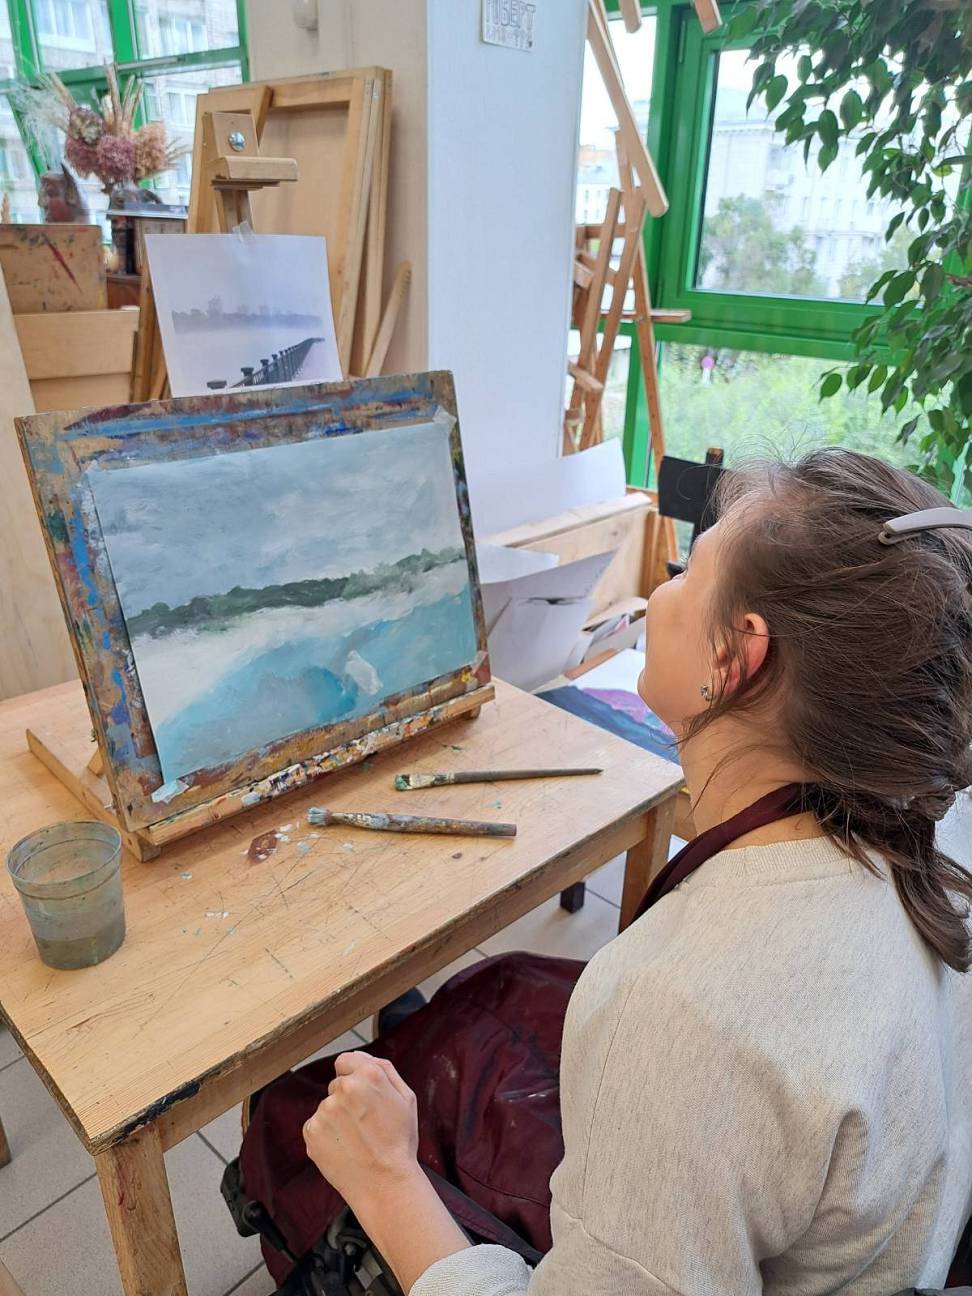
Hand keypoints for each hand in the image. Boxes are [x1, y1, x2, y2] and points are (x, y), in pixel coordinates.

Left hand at [303, 1052, 420, 1210]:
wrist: (384, 1184)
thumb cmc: (398, 1143)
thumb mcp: (406, 1098)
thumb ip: (384, 1069)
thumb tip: (361, 1056)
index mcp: (368, 1075)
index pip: (346, 1060)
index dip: (354, 1077)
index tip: (361, 1095)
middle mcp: (343, 1088)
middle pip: (337, 1085)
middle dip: (347, 1099)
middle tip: (365, 1124)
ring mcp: (325, 1111)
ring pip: (327, 1107)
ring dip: (337, 1118)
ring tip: (356, 1140)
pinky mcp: (311, 1132)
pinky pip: (316, 1126)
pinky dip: (326, 1135)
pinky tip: (344, 1147)